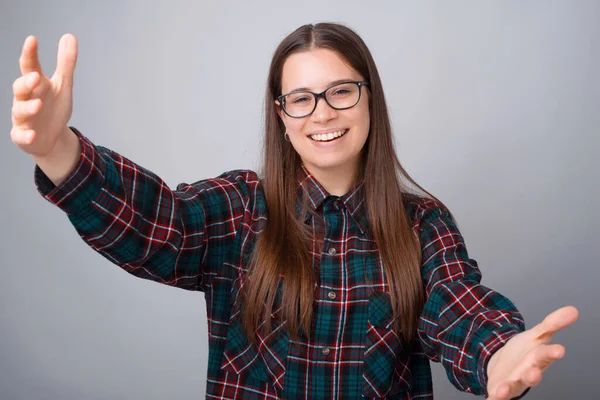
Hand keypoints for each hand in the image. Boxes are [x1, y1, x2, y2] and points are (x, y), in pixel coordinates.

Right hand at [11, 34, 77, 156]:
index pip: (30, 66)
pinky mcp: (23, 136)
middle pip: (20, 88)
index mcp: (36, 85)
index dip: (29, 53)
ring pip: (20, 111)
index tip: (32, 40)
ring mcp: (23, 118)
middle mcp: (25, 99)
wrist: (52, 138)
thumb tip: (70, 36)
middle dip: (26, 82)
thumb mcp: (62, 85)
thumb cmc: (53, 107)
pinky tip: (32, 134)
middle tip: (35, 77)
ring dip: (28, 107)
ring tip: (38, 105)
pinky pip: (21, 136)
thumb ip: (65, 63)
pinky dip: (26, 135)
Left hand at [486, 306, 578, 398]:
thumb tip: (574, 310)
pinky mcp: (500, 389)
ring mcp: (514, 381)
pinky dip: (495, 398)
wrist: (504, 364)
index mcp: (538, 357)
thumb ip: (553, 323)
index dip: (552, 352)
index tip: (560, 349)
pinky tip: (490, 399)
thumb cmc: (525, 352)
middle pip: (532, 373)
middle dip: (534, 374)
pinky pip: (497, 396)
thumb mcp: (536, 334)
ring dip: (510, 387)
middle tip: (534, 373)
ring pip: (514, 386)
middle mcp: (528, 372)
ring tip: (505, 388)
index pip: (547, 354)